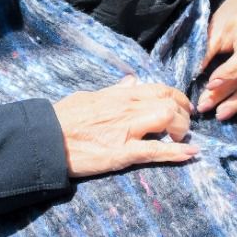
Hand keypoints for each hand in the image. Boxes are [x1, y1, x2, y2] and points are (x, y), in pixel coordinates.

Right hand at [53, 78, 198, 177]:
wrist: (45, 139)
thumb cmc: (62, 118)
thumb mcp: (89, 97)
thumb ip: (113, 91)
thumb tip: (131, 82)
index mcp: (119, 95)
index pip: (159, 89)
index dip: (177, 97)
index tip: (183, 105)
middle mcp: (127, 109)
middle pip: (169, 103)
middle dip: (183, 114)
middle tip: (184, 126)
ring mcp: (126, 130)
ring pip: (168, 120)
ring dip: (181, 130)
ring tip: (181, 139)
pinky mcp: (122, 153)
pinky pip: (155, 151)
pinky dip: (176, 153)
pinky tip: (190, 154)